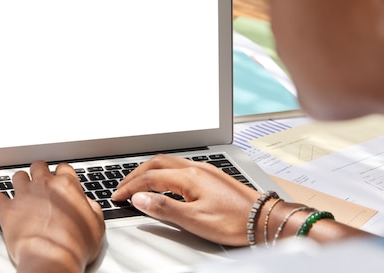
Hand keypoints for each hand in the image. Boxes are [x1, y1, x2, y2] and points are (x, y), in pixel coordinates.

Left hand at [0, 161, 104, 272]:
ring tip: (22, 191)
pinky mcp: (7, 210)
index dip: (62, 174)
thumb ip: (91, 208)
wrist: (52, 259)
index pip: (63, 168)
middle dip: (40, 173)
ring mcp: (24, 196)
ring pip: (18, 176)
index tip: (61, 180)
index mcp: (66, 186)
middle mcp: (44, 185)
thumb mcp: (96, 225)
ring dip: (20, 182)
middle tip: (41, 183)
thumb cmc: (74, 246)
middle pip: (39, 166)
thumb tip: (88, 204)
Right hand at [111, 154, 259, 245]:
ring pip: (168, 162)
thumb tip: (140, 198)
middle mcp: (195, 168)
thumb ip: (164, 207)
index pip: (150, 177)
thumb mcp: (195, 220)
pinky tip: (164, 181)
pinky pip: (179, 165)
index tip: (118, 196)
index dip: (131, 187)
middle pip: (156, 163)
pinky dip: (163, 171)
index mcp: (189, 176)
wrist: (265, 219)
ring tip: (138, 182)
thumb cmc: (234, 221)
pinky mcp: (211, 175)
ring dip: (149, 170)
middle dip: (136, 174)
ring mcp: (204, 169)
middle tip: (122, 187)